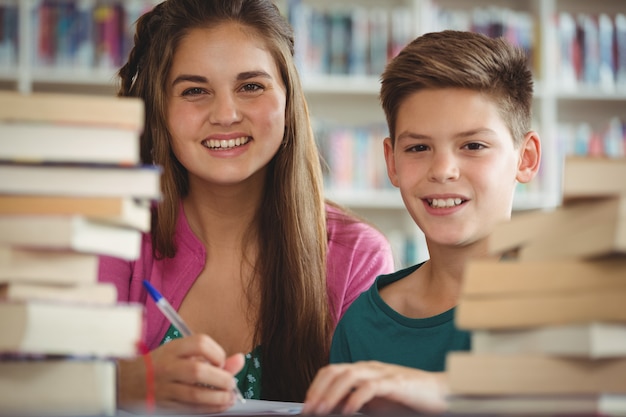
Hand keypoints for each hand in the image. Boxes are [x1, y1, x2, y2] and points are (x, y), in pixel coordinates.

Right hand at [117, 334, 244, 412]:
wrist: (125, 381)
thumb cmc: (161, 364)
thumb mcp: (183, 353)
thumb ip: (213, 356)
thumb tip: (240, 360)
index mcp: (174, 348)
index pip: (200, 343)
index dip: (217, 352)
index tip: (221, 361)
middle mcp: (168, 366)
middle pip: (198, 370)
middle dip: (221, 379)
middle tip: (231, 383)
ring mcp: (164, 387)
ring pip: (195, 394)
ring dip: (218, 398)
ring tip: (229, 398)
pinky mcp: (163, 404)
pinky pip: (189, 408)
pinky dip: (208, 409)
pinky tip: (218, 406)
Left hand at [302, 361, 448, 414]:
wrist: (441, 393)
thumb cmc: (408, 398)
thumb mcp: (376, 402)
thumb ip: (355, 402)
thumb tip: (333, 409)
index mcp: (363, 370)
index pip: (332, 371)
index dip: (316, 386)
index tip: (307, 405)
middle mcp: (370, 367)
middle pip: (336, 370)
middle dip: (319, 390)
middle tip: (309, 410)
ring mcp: (383, 373)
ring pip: (349, 375)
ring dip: (332, 393)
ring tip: (323, 410)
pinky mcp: (397, 383)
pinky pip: (372, 386)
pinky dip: (357, 397)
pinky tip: (348, 409)